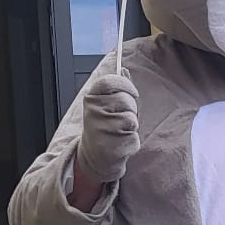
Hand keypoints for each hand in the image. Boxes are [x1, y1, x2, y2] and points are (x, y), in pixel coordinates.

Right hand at [77, 70, 139, 185]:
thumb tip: (124, 69)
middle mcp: (93, 111)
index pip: (111, 81)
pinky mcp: (110, 146)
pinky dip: (131, 141)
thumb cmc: (104, 126)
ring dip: (131, 126)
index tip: (131, 93)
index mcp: (91, 97)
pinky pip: (133, 137)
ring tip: (119, 131)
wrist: (95, 155)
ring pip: (131, 119)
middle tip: (120, 117)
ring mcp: (100, 129)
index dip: (126, 85)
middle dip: (130, 109)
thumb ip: (116, 86)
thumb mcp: (105, 103)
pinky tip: (120, 142)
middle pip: (126, 100)